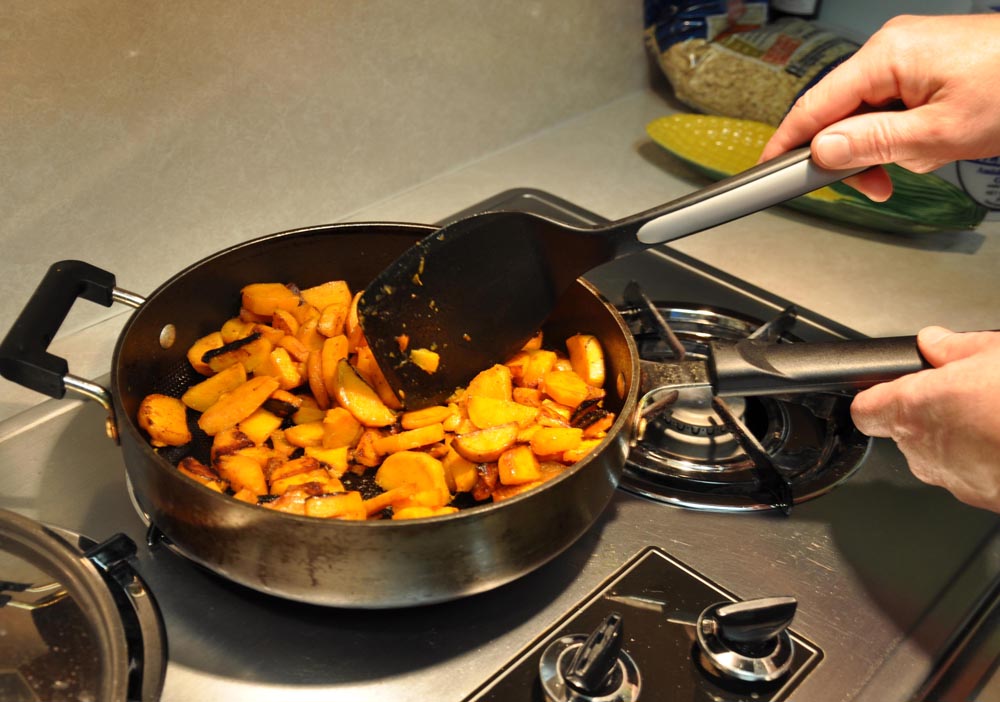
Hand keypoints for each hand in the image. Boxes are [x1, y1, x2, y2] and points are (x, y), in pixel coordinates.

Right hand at [760, 14, 999, 201]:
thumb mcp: (939, 133)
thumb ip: (872, 143)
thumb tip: (823, 149)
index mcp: (887, 56)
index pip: (815, 105)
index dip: (788, 142)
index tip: (768, 170)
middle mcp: (892, 47)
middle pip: (840, 111)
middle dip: (851, 153)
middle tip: (872, 187)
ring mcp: (909, 53)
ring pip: (867, 112)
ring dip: (881, 147)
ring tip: (916, 163)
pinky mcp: (925, 63)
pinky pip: (891, 104)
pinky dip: (900, 132)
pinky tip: (927, 145)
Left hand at [851, 327, 999, 512]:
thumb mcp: (993, 353)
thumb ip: (954, 347)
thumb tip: (936, 341)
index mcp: (913, 408)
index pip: (866, 409)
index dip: (876, 396)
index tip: (889, 388)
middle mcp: (922, 448)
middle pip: (903, 430)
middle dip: (928, 413)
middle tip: (963, 394)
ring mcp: (950, 478)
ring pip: (936, 454)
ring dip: (956, 438)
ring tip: (992, 416)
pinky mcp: (978, 497)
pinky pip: (967, 474)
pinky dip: (981, 460)